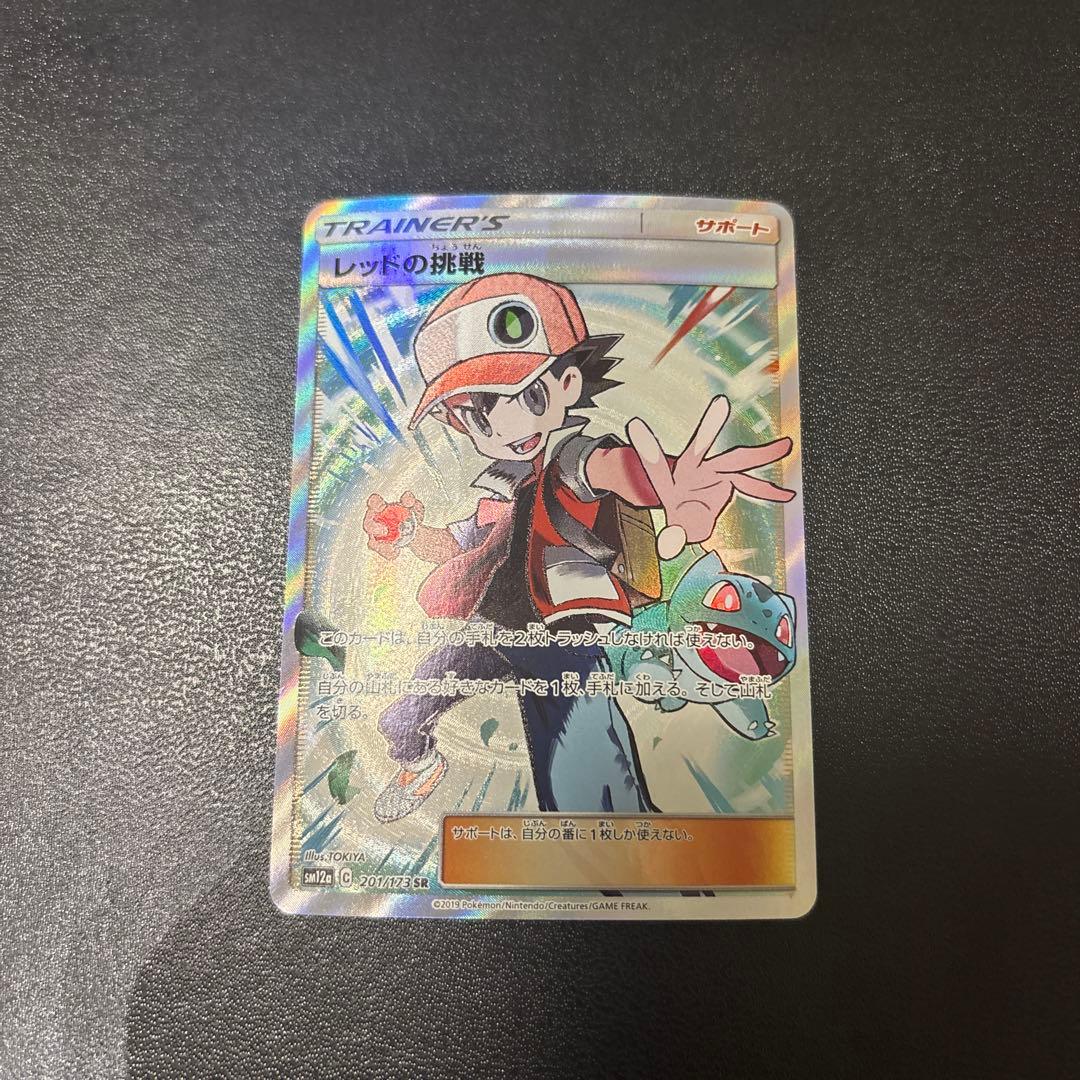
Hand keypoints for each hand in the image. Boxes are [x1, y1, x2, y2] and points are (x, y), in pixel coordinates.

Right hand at [363, 491, 424, 560]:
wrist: (413, 529)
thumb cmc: (408, 513)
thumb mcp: (413, 505)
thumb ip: (410, 501)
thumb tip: (407, 499)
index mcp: (379, 506)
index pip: (373, 502)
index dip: (375, 504)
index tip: (381, 507)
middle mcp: (374, 521)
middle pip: (368, 525)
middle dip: (375, 528)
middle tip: (385, 531)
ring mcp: (375, 535)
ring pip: (373, 542)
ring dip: (382, 546)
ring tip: (394, 548)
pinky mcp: (380, 547)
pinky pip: (382, 552)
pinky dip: (390, 553)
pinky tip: (396, 551)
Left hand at [626, 396, 793, 559]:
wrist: (688, 506)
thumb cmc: (679, 516)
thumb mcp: (674, 528)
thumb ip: (672, 536)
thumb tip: (669, 547)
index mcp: (671, 481)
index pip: (656, 465)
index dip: (647, 448)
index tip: (634, 426)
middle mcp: (693, 470)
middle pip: (701, 448)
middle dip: (709, 427)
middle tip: (719, 405)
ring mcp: (713, 472)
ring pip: (735, 460)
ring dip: (760, 454)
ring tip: (785, 445)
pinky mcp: (729, 480)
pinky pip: (750, 485)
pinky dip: (767, 491)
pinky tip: (787, 495)